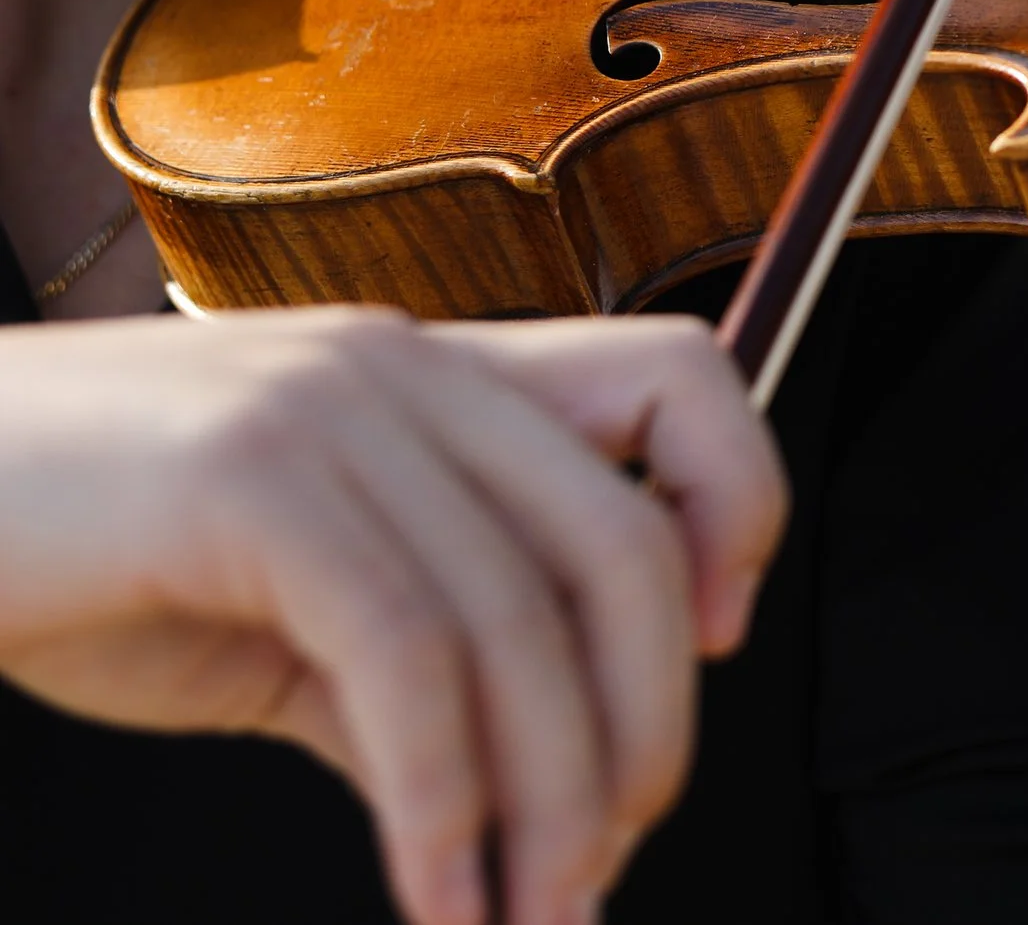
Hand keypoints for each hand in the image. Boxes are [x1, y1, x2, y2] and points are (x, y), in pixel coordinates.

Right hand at [0, 307, 786, 924]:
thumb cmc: (81, 553)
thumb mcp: (281, 614)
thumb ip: (415, 674)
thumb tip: (536, 800)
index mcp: (442, 375)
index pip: (681, 379)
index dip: (738, 506)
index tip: (713, 644)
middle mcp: (409, 366)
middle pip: (622, 540)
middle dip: (644, 727)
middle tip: (604, 867)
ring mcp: (329, 407)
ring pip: (518, 618)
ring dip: (544, 805)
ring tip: (527, 920)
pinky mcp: (244, 476)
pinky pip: (403, 653)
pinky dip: (440, 800)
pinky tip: (436, 890)